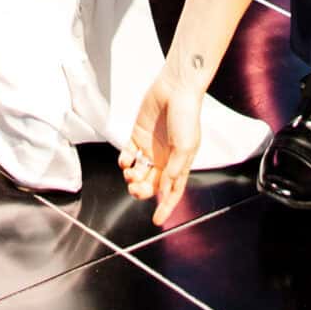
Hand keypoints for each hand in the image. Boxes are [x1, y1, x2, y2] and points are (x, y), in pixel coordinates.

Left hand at [121, 65, 204, 225]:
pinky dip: (124, 160)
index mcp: (179, 164)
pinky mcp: (138, 135)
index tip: (157, 221)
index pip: (172, 191)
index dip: (166, 207)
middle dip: (143, 191)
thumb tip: (163, 191)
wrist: (175, 88)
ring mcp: (151, 147)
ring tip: (130, 173)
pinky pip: (129, 154)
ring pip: (139, 172)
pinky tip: (126, 159)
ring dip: (133, 178)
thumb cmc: (186, 116)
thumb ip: (173, 171)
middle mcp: (165, 158)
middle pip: (152, 184)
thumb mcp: (185, 147)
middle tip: (136, 189)